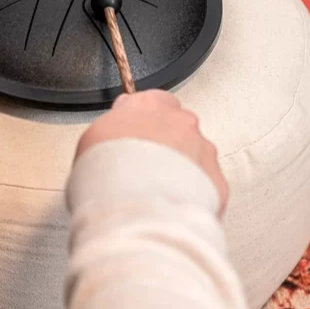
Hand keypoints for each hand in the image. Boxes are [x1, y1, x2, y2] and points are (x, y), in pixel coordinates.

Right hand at [76, 90, 228, 210]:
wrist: (137, 207)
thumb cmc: (111, 174)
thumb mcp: (92, 140)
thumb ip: (110, 130)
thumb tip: (109, 137)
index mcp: (148, 106)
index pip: (153, 101)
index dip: (143, 121)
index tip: (134, 134)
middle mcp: (181, 123)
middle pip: (178, 128)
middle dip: (165, 146)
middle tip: (143, 169)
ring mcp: (203, 151)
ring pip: (196, 156)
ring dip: (181, 170)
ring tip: (156, 192)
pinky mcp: (217, 181)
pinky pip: (207, 185)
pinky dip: (194, 194)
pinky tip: (172, 205)